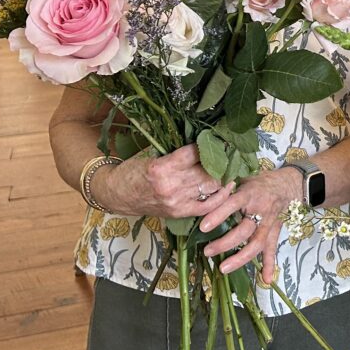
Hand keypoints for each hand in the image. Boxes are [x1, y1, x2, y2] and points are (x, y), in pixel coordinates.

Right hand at [94, 144, 235, 218]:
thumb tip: (202, 137)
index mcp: (161, 167)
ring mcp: (176, 202)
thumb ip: (175, 149)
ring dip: (223, 176)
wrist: (117, 195)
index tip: (218, 138)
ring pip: (210, 187)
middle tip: (231, 150)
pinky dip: (220, 196)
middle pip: (207, 171)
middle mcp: (171, 186)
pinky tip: (228, 186)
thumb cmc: (132, 170)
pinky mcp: (179, 212)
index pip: (195, 153)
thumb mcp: (150, 154)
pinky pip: (207, 206)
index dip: (209, 144)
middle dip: (221, 159)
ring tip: (232, 165)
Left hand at [197, 167, 303, 284]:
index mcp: (249, 194)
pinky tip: (265, 279)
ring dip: (240, 258)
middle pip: (244, 230)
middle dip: (225, 243)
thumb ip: (226, 188)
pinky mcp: (274, 232)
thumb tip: (202, 195)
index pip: (232, 204)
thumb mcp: (242, 179)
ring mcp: (269, 223)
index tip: (202, 227)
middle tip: (207, 251)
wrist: (288, 184)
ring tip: (223, 268)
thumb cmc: (259, 182)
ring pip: (256, 243)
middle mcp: (260, 210)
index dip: (218, 215)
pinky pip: (272, 249)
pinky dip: (269, 265)